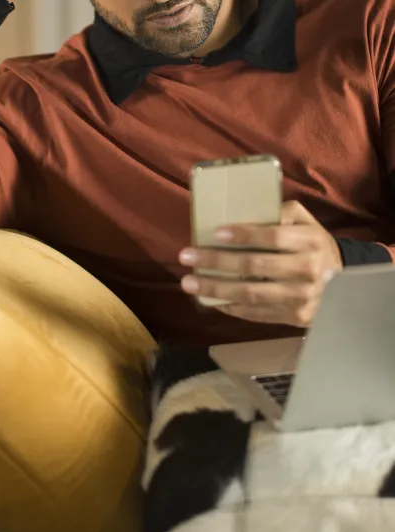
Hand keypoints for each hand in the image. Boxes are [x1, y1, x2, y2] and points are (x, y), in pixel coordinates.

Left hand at [179, 201, 342, 326]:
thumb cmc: (315, 246)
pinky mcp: (295, 318)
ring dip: (215, 289)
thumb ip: (282, 213)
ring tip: (189, 283)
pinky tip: (211, 300)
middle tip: (186, 257)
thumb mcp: (307, 222)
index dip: (244, 235)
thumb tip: (248, 213)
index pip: (272, 237)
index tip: (216, 233)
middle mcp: (307, 271)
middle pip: (255, 266)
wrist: (345, 284)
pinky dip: (231, 307)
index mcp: (310, 242)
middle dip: (216, 261)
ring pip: (251, 294)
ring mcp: (301, 298)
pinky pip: (257, 314)